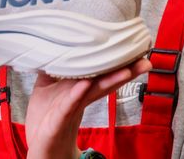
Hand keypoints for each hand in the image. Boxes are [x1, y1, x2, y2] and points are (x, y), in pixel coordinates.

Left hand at [25, 59, 151, 158]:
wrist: (39, 141)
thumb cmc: (45, 114)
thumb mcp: (47, 84)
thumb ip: (53, 66)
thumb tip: (54, 43)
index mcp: (80, 88)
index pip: (101, 74)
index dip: (118, 64)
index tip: (136, 53)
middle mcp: (80, 98)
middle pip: (105, 83)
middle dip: (125, 73)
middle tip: (144, 62)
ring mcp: (70, 109)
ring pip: (93, 93)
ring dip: (109, 82)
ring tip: (126, 70)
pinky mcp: (58, 121)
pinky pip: (68, 106)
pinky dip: (77, 95)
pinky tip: (86, 84)